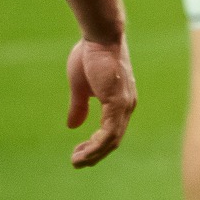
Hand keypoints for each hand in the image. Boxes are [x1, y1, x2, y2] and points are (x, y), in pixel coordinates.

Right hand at [66, 36, 134, 167]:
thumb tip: (73, 126)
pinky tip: (83, 151)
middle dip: (95, 155)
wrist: (100, 36)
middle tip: (76, 162)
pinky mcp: (117, 101)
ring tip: (76, 161)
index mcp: (120, 102)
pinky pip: (109, 132)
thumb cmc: (91, 56)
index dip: (96, 146)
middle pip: (114, 140)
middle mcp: (126, 106)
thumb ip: (79, 107)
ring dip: (93, 154)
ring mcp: (124, 104)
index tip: (78, 153)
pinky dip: (97, 146)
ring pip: (112, 140)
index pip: (112, 132)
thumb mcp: (81, 87)